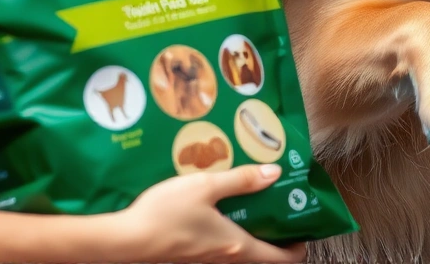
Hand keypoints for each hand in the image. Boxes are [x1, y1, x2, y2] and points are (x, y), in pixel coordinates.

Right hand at [103, 165, 305, 262]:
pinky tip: (221, 209)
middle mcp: (225, 259)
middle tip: (282, 209)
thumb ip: (241, 180)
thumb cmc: (165, 214)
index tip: (307, 229)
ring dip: (252, 233)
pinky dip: (231, 232)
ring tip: (254, 203)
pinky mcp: (190, 257)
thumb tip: (275, 174)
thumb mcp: (206, 187)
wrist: (122, 242)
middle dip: (277, 236)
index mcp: (237, 246)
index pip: (281, 259)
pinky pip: (220, 248)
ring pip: (241, 252)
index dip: (300, 248)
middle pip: (262, 256)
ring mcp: (206, 260)